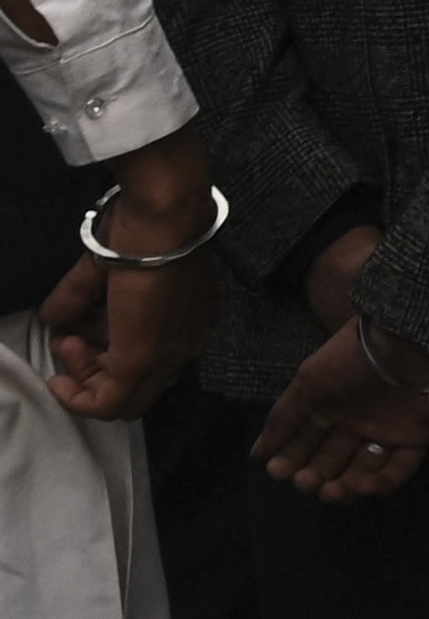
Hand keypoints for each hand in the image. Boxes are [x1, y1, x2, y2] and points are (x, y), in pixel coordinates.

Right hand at [38, 127, 220, 419]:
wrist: (162, 216)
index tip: (76, 332)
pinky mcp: (144, 356)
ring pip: (125, 400)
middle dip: (91, 370)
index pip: (149, 360)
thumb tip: (52, 316)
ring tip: (66, 342)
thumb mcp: (105, 271)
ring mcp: (168, 353)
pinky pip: (112, 402)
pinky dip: (79, 396)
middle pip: (136, 385)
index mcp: (186, 321)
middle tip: (68, 342)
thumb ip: (80, 297)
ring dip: (83, 380)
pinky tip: (60, 376)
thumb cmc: (141, 230)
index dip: (104, 354)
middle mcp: (186, 342)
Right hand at [250, 314, 428, 498]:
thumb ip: (284, 416)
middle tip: (306, 482)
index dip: (290, 460)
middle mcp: (356, 425)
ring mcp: (386, 433)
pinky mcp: (416, 438)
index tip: (277, 470)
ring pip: (362, 472)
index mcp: (329, 410)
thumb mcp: (310, 381)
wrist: (404, 337)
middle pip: (331, 463)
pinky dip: (381, 483)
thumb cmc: (353, 356)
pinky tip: (362, 485)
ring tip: (331, 491)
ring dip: (344, 488)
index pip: (304, 445)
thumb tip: (257, 453)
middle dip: (315, 477)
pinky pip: (398, 469)